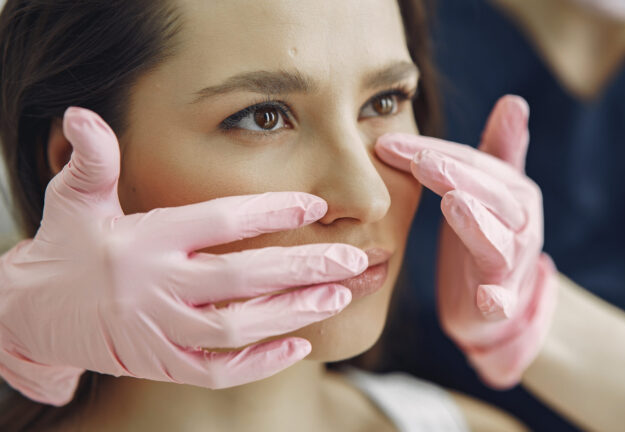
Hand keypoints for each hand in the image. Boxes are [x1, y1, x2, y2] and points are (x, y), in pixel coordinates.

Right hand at [0, 107, 366, 405]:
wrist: (32, 315)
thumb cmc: (66, 249)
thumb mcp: (73, 201)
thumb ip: (93, 161)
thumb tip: (82, 114)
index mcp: (145, 240)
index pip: (216, 222)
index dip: (268, 210)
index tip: (316, 203)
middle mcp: (155, 286)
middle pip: (239, 279)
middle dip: (300, 268)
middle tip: (353, 258)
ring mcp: (159, 331)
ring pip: (234, 328)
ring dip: (291, 314)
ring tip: (338, 297)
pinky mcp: (162, 364)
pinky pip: (215, 370)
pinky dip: (258, 363)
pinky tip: (299, 347)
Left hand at [375, 96, 556, 387]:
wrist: (493, 303)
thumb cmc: (485, 236)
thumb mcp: (491, 191)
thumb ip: (500, 149)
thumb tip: (515, 100)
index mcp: (512, 193)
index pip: (472, 164)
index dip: (434, 151)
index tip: (388, 143)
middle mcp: (519, 224)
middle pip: (491, 196)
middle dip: (457, 177)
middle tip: (423, 163)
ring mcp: (512, 265)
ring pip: (497, 242)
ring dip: (478, 225)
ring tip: (455, 205)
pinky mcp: (501, 302)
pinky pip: (502, 301)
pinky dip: (497, 301)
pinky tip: (488, 299)